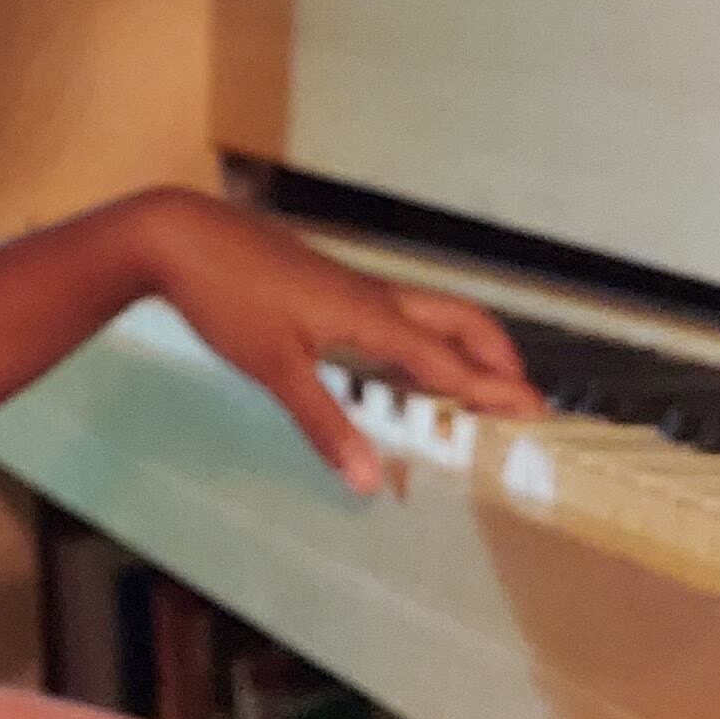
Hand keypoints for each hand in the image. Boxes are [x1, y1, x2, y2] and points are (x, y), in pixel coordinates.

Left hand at [141, 193, 538, 495]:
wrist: (178, 237)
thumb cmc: (227, 297)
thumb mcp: (274, 369)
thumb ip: (325, 426)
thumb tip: (371, 481)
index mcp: (371, 315)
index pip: (451, 361)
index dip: (496, 392)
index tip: (540, 416)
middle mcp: (374, 297)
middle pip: (459, 320)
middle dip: (497, 358)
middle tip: (521, 403)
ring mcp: (352, 288)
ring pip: (429, 314)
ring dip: (463, 349)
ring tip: (479, 391)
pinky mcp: (329, 287)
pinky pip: (398, 316)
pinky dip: (424, 344)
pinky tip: (407, 370)